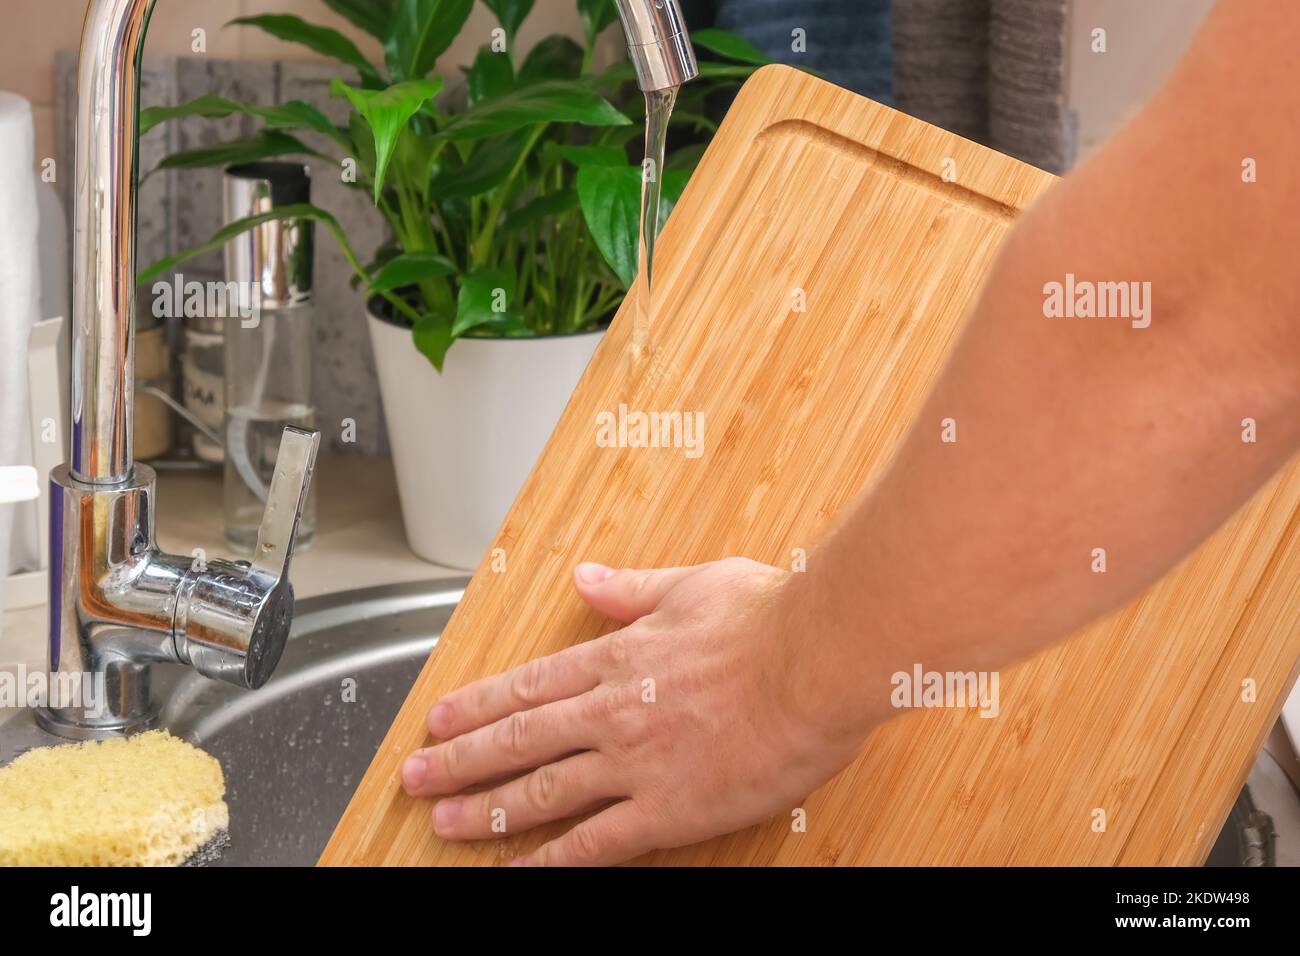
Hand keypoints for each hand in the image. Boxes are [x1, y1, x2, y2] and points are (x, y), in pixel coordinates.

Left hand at [399, 557, 872, 865]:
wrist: (815, 660)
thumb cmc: (766, 617)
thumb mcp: (692, 584)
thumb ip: (631, 590)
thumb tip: (586, 580)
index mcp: (617, 657)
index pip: (528, 687)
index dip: (477, 706)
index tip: (439, 720)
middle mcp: (611, 712)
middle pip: (518, 741)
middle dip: (460, 761)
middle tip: (416, 778)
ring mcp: (635, 763)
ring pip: (543, 791)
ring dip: (488, 810)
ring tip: (444, 823)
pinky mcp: (670, 809)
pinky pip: (599, 842)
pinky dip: (554, 861)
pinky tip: (523, 872)